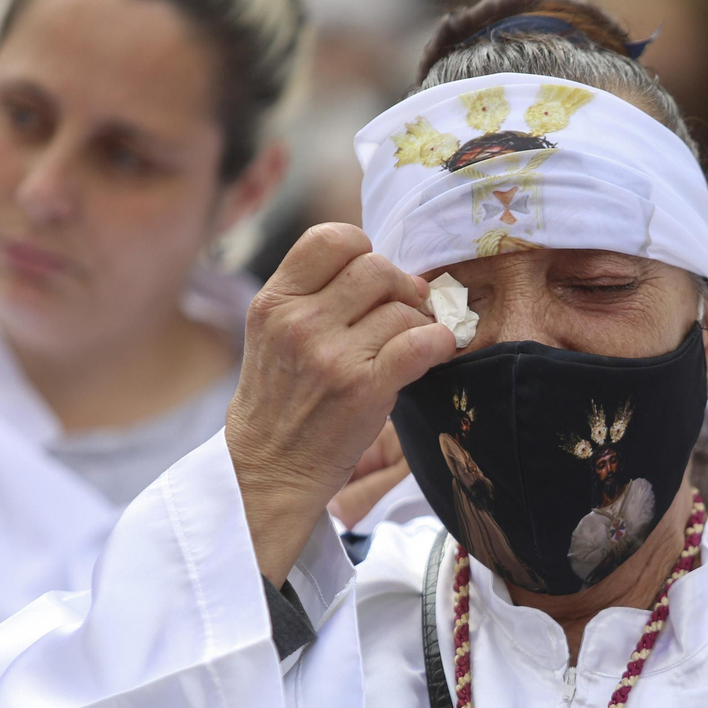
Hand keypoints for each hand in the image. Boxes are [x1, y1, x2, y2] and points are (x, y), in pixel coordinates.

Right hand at [228, 224, 455, 583]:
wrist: (269, 470)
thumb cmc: (281, 402)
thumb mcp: (274, 334)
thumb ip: (313, 295)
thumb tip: (385, 269)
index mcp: (275, 301)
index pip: (332, 238)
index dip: (364, 251)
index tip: (372, 281)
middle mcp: (300, 322)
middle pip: (376, 267)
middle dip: (400, 287)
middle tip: (402, 312)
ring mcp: (332, 356)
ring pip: (403, 307)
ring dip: (417, 323)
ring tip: (406, 346)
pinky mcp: (364, 388)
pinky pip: (422, 342)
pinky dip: (439, 343)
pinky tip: (433, 354)